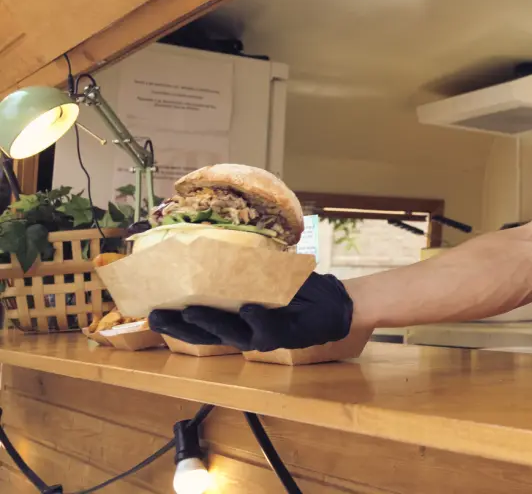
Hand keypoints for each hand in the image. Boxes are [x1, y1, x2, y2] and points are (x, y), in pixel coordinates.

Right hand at [148, 272, 353, 351]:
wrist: (333, 302)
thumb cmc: (295, 290)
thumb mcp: (263, 278)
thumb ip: (239, 271)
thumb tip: (207, 244)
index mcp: (233, 321)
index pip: (196, 326)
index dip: (173, 321)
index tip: (148, 309)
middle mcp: (243, 333)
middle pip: (205, 335)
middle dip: (180, 326)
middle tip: (156, 315)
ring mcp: (262, 337)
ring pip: (231, 335)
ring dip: (212, 322)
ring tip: (193, 310)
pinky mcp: (286, 336)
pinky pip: (267, 328)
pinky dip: (256, 319)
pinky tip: (246, 309)